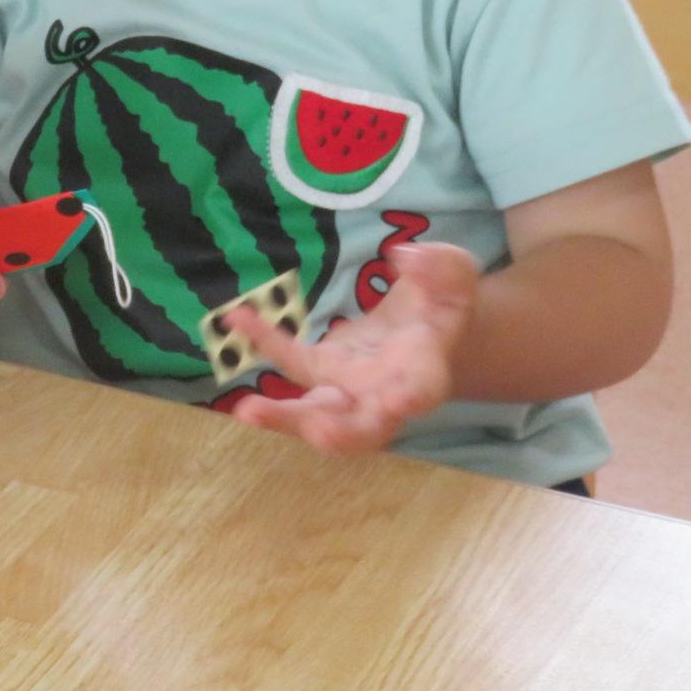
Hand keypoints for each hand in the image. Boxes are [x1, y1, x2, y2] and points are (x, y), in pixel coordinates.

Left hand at [223, 243, 478, 454]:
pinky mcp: (320, 370)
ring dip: (284, 418)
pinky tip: (236, 318)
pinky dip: (264, 342)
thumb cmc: (443, 304)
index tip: (401, 402)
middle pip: (363, 428)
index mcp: (426, 373)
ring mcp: (348, 389)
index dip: (410, 399)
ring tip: (247, 411)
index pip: (421, 392)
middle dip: (341, 433)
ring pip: (317, 415)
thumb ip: (441, 266)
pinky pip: (290, 362)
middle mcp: (385, 396)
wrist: (424, 329)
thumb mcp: (455, 274)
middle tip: (320, 433)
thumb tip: (404, 257)